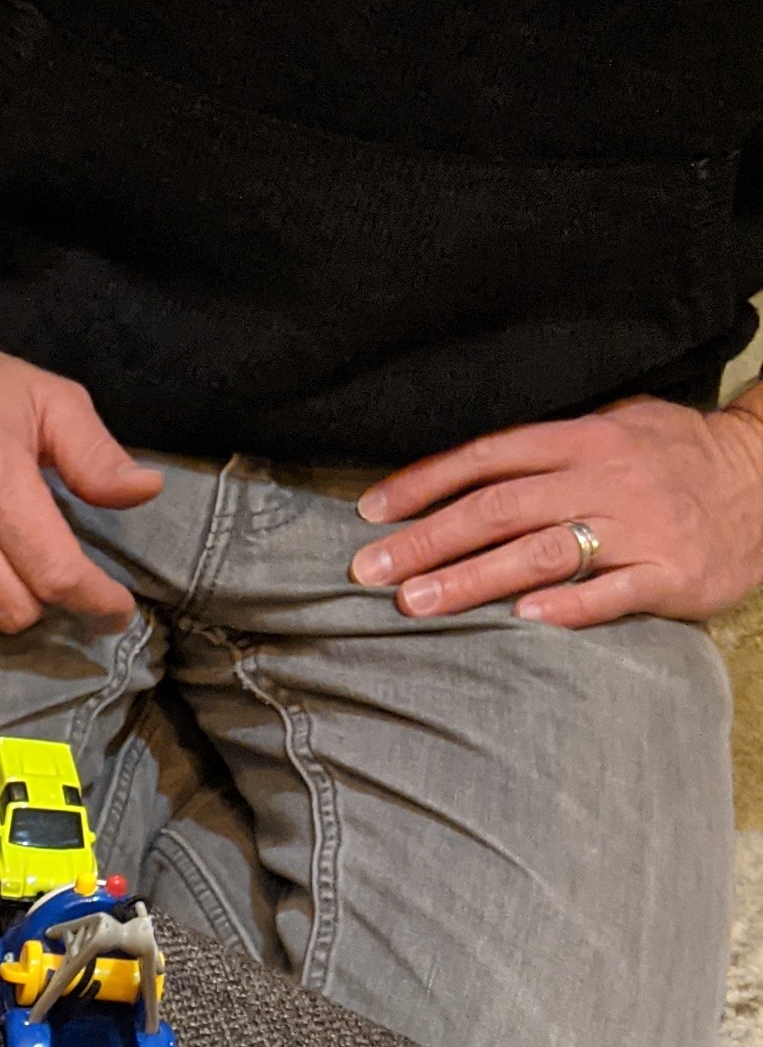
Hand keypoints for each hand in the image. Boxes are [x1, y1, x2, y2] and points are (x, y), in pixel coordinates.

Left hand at [351, 394, 762, 629]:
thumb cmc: (677, 455)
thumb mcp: (618, 425)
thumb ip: (549, 449)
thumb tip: (467, 472)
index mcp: (586, 438)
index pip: (490, 456)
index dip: (426, 482)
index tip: (372, 512)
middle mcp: (605, 478)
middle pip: (499, 508)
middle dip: (427, 541)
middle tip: (368, 571)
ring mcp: (639, 527)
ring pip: (541, 552)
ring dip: (472, 580)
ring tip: (414, 604)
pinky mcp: (671, 574)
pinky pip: (612, 593)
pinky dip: (567, 607)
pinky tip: (522, 621)